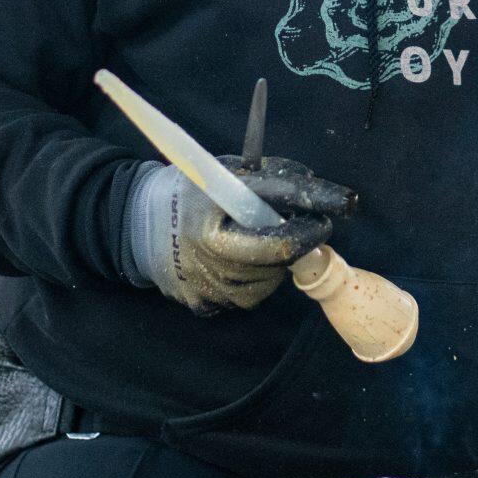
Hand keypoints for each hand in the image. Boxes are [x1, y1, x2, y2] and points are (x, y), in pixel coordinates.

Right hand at [125, 156, 358, 314]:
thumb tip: (310, 185)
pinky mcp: (204, 305)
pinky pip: (246, 296)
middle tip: (309, 225)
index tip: (337, 210)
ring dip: (276, 261)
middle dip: (300, 240)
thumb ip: (267, 178)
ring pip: (267, 280)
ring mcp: (207, 287)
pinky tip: (241, 261)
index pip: (278, 223)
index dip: (312, 218)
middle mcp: (209, 258)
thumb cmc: (191, 192)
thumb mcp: (225, 171)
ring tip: (261, 238)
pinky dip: (254, 279)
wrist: (139, 226)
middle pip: (278, 257)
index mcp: (212, 220)